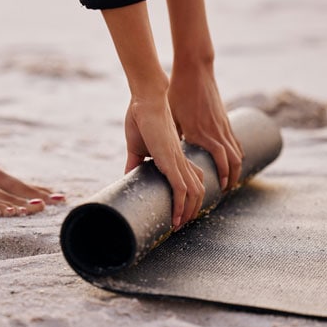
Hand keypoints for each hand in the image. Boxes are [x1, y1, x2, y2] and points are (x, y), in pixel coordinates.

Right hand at [124, 95, 204, 228]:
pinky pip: (182, 189)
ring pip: (195, 193)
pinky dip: (181, 206)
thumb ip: (134, 162)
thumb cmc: (140, 119)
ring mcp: (177, 161)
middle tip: (180, 224)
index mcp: (176, 156)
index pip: (192, 180)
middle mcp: (181, 160)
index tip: (181, 211)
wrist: (145, 101)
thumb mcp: (136, 147)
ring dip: (189, 212)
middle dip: (192, 210)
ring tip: (178, 225)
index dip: (190, 197)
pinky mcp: (170, 161)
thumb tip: (127, 176)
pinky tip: (177, 218)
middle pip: (198, 190)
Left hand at [168, 66, 242, 190]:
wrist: (194, 70)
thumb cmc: (177, 92)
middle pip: (233, 160)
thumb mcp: (171, 116)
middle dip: (232, 178)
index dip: (223, 177)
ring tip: (230, 179)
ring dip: (236, 167)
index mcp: (201, 133)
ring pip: (237, 151)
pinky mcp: (225, 117)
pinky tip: (233, 159)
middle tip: (226, 190)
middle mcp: (216, 131)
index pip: (220, 162)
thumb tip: (160, 155)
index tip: (219, 189)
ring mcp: (223, 124)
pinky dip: (237, 152)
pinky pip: (235, 140)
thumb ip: (171, 136)